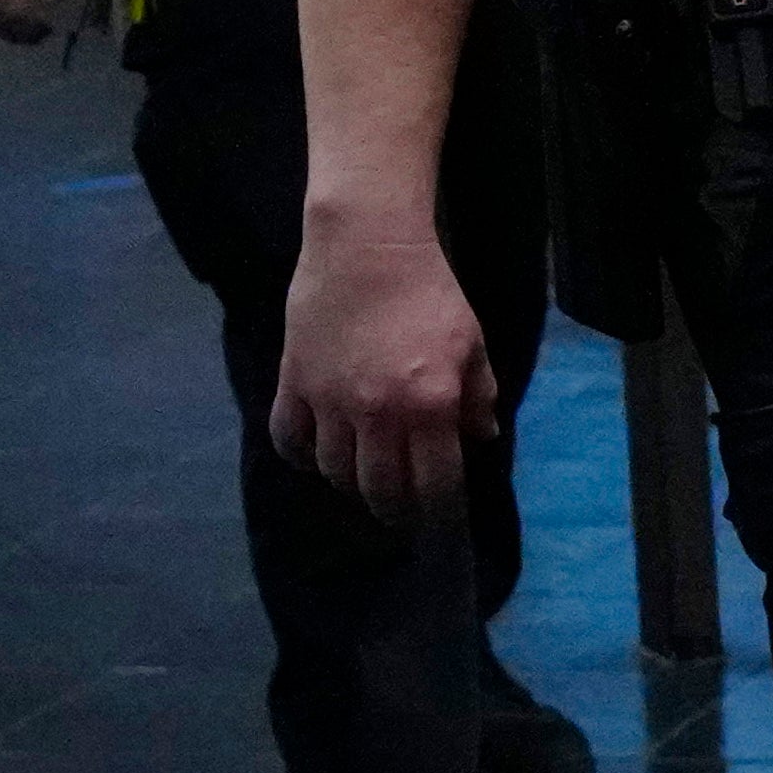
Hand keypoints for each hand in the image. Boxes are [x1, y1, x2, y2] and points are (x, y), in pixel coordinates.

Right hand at [272, 216, 502, 522]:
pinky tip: (319, 456)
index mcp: (429, 405)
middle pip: (379, 489)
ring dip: (352, 484)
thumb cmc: (430, 293)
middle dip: (394, 510)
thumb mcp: (472, 343)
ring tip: (365, 481)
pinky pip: (290, 442)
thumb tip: (481, 439)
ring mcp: (330, 402)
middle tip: (402, 513)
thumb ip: (478, 396)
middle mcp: (377, 413)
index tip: (440, 524)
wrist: (367, 247)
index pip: (433, 483)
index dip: (437, 513)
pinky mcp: (293, 385)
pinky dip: (304, 458)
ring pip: (334, 472)